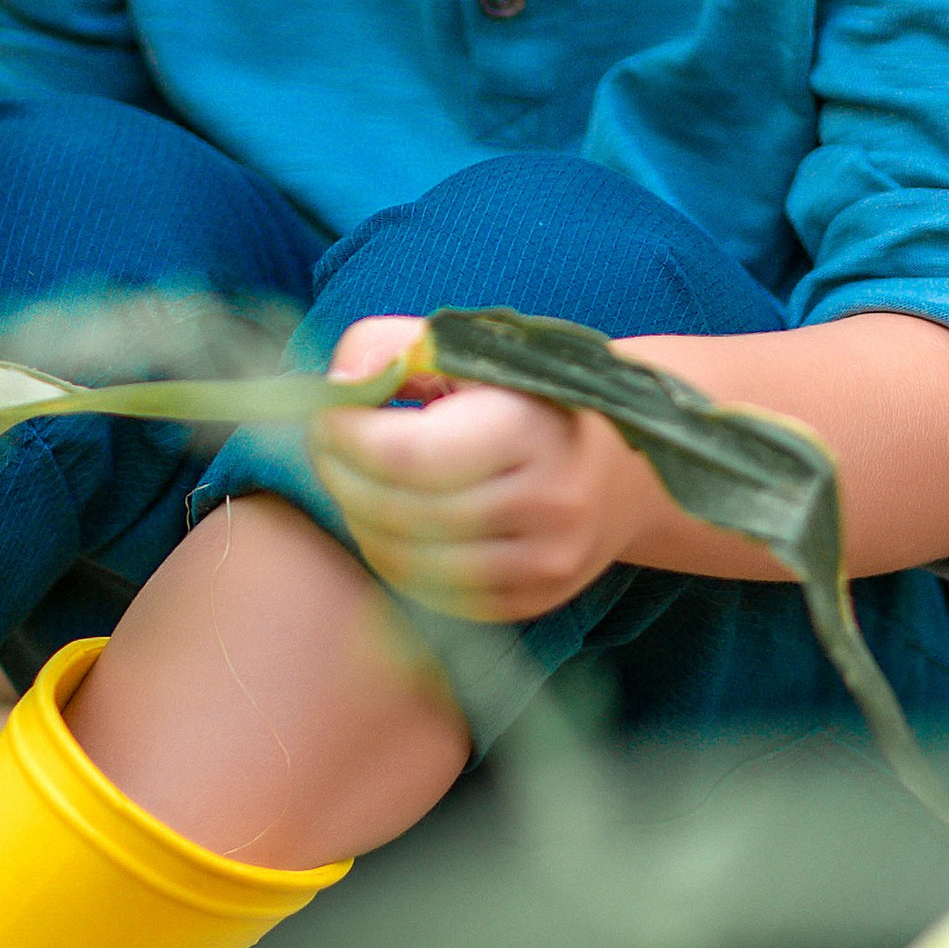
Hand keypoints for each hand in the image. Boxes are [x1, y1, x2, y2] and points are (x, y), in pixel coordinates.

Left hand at [309, 316, 646, 622]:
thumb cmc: (529, 393)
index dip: (347, 436)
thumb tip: (334, 387)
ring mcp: (544, 563)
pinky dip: (393, 555)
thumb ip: (393, 346)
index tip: (327, 413)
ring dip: (359, 517)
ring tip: (354, 477)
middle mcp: (547, 504)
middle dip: (341, 474)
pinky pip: (432, 594)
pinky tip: (390, 517)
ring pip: (407, 560)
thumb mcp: (471, 345)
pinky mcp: (533, 601)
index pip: (408, 455)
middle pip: (401, 511)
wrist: (622, 463)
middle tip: (326, 443)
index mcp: (531, 429)